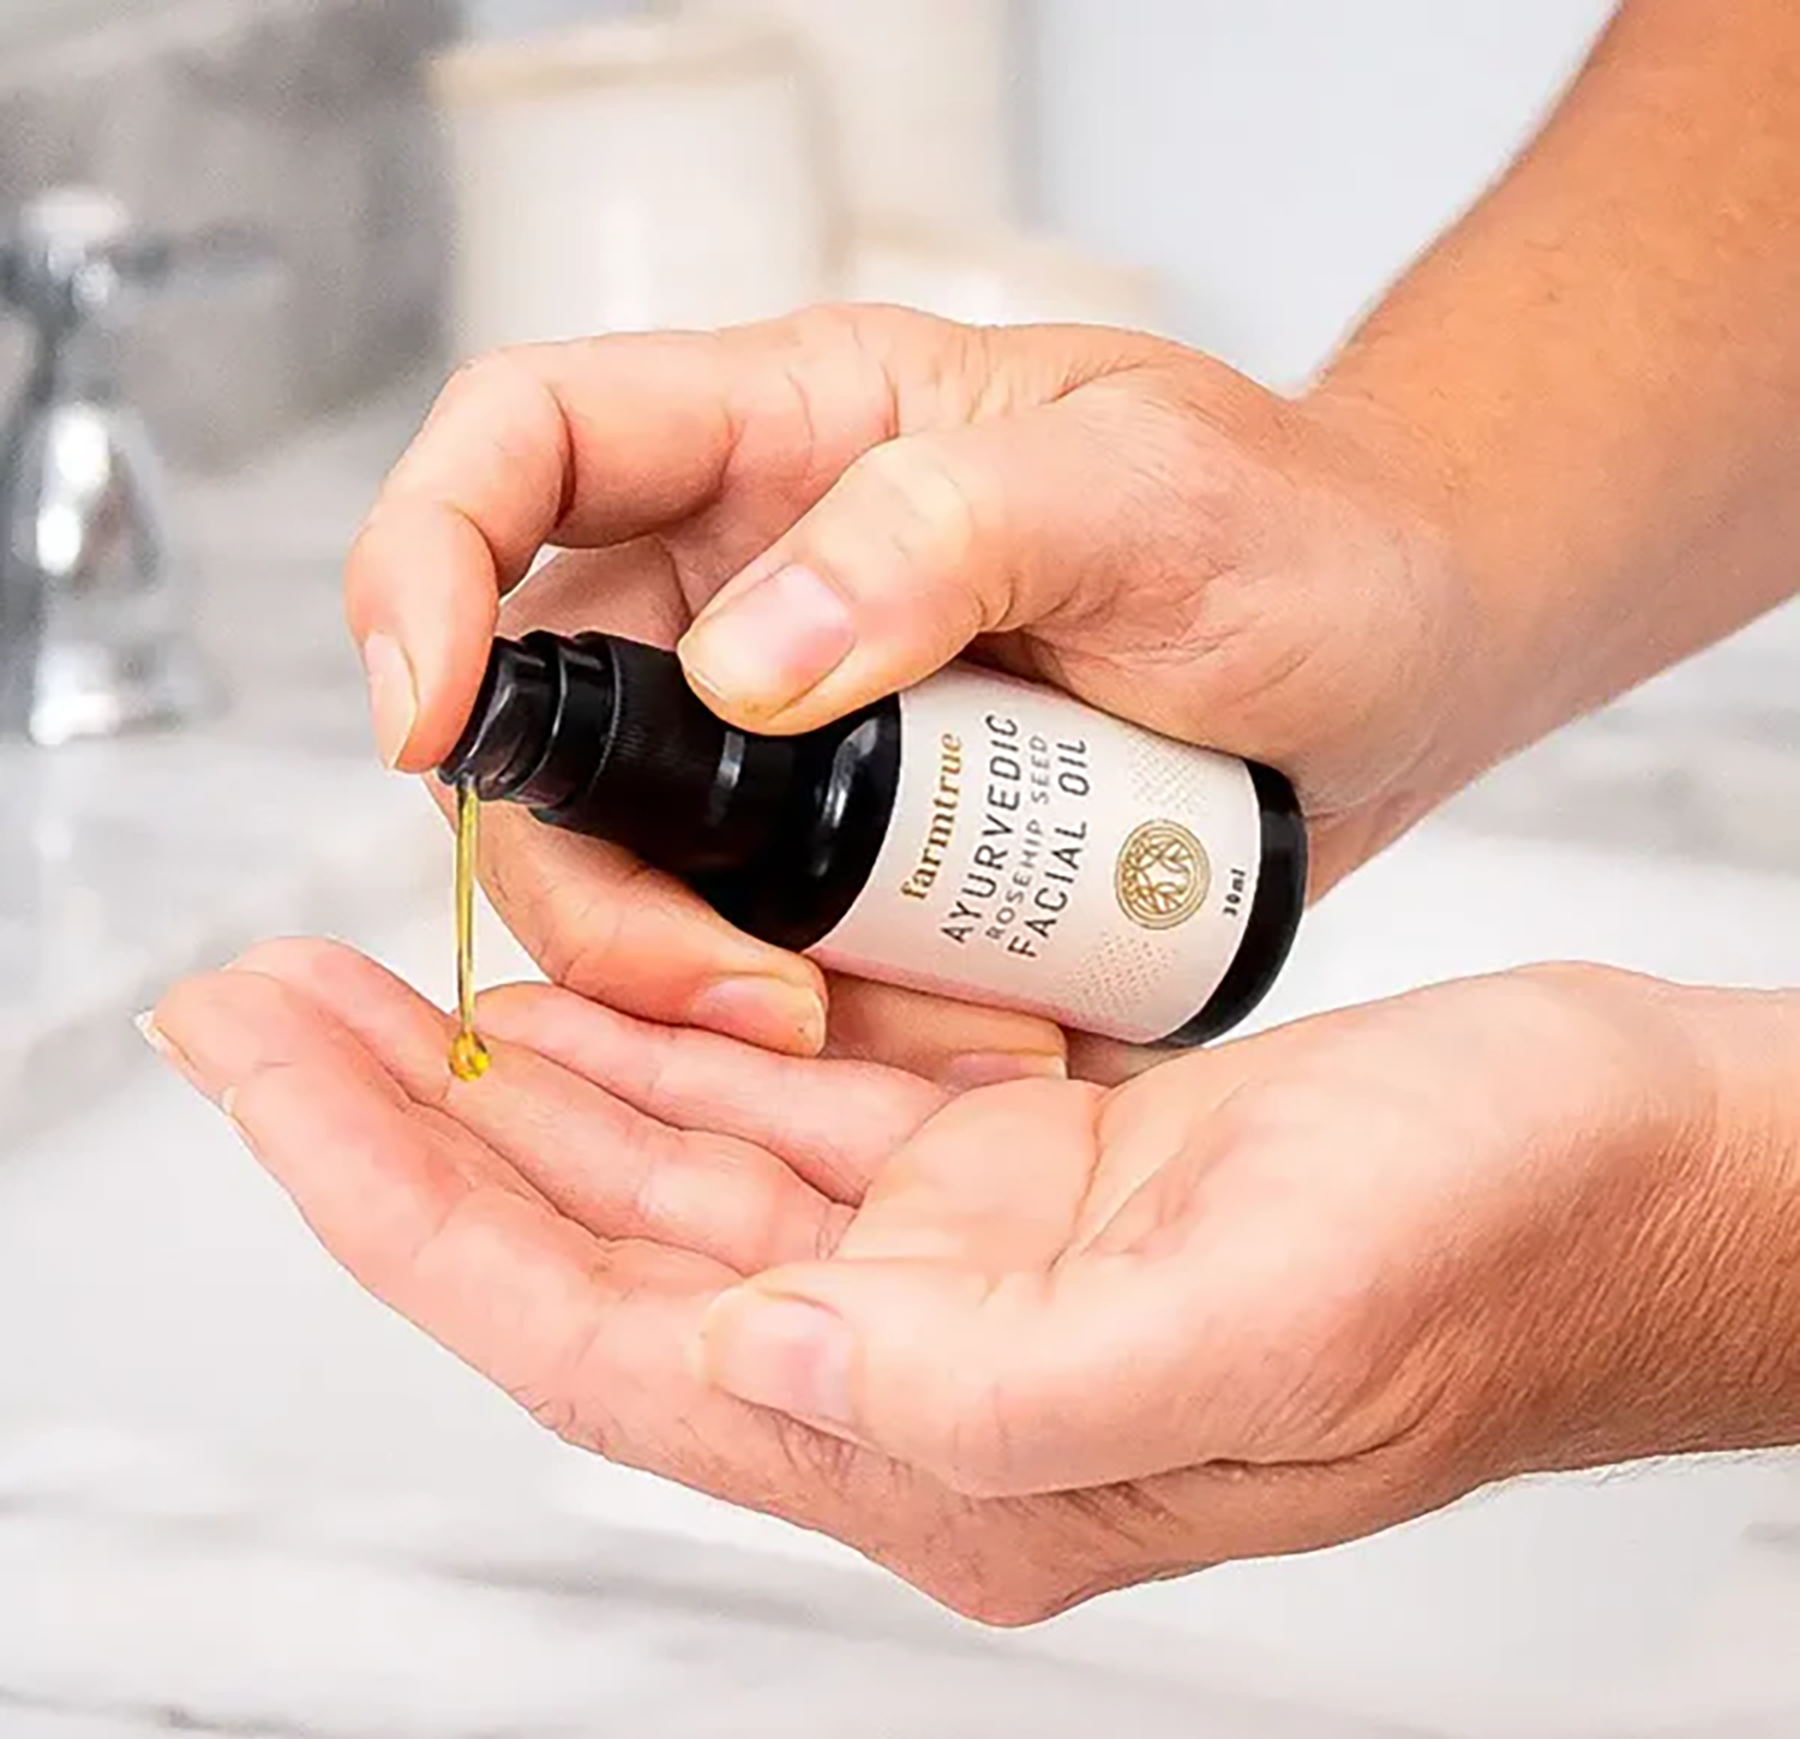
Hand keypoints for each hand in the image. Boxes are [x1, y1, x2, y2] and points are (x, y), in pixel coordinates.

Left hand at [149, 946, 1791, 1623]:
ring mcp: (963, 1265)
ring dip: (523, 1070)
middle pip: (598, 1248)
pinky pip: (789, 1100)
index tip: (277, 1080)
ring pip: (676, 1163)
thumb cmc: (1508, 1248)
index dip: (415, 1210)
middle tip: (260, 1006)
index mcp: (964, 1448)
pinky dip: (676, 1037)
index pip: (604, 1339)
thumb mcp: (1267, 1317)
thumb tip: (754, 1364)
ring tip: (379, 976)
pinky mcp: (1013, 1169)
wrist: (1629, 1167)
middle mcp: (931, 1366)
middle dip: (411, 1125)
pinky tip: (597, 975)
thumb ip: (992, 1385)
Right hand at [346, 307, 1476, 1082]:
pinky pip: (765, 960)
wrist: (1387, 666)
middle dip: (605, 897)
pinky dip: (832, 1036)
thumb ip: (949, 534)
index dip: (424, 567)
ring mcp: (798, 744)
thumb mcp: (1148, 497)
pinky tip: (978, 1047)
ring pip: (645, 884)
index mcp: (786, 441)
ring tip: (935, 1036)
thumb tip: (750, 663)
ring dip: (727, 993)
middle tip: (757, 998)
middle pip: (550, 739)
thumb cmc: (1291, 535)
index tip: (427, 719)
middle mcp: (751, 594)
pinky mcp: (858, 862)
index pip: (520, 448)